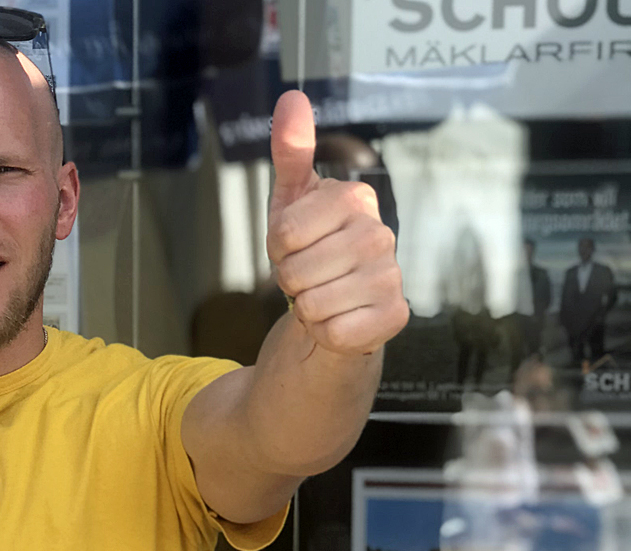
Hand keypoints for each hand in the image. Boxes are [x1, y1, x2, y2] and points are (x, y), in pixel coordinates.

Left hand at [266, 90, 407, 355]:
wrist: (330, 306)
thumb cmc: (309, 251)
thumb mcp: (290, 201)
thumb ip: (291, 152)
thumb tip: (293, 98)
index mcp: (354, 200)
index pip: (283, 233)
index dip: (276, 248)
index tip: (292, 247)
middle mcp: (380, 234)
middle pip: (295, 272)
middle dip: (289, 281)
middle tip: (306, 277)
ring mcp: (391, 276)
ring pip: (313, 304)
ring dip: (306, 308)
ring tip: (321, 296)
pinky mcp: (395, 317)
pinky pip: (335, 332)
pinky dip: (325, 332)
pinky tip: (339, 320)